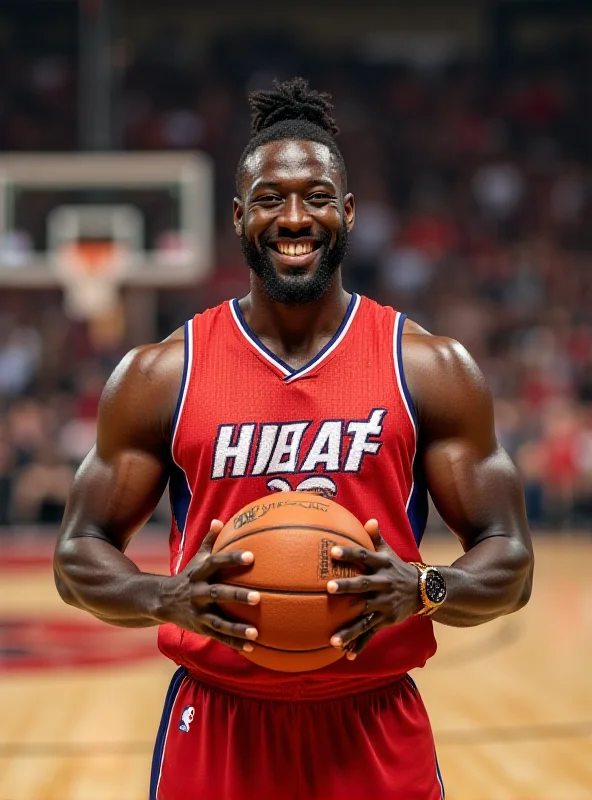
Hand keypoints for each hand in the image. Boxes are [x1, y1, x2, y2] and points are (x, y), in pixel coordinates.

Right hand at [158, 520, 259, 652]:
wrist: (160, 601)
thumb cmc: (188, 576)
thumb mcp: (197, 559)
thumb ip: (210, 541)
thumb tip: (219, 520)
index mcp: (199, 574)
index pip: (216, 563)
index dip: (232, 559)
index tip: (251, 556)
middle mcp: (198, 593)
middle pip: (218, 594)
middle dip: (237, 596)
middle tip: (258, 597)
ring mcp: (198, 613)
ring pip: (218, 622)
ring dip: (236, 629)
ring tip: (256, 633)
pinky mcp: (200, 628)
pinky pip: (219, 637)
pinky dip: (234, 643)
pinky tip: (252, 647)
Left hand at [326, 519, 420, 659]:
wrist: (425, 591)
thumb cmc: (397, 568)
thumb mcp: (390, 552)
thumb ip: (376, 538)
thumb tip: (368, 520)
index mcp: (382, 566)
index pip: (364, 556)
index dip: (350, 553)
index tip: (332, 551)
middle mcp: (384, 585)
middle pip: (363, 586)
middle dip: (347, 587)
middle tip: (328, 587)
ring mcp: (385, 605)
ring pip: (365, 616)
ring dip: (349, 629)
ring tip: (332, 639)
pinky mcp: (386, 621)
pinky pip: (371, 633)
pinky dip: (360, 644)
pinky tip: (347, 654)